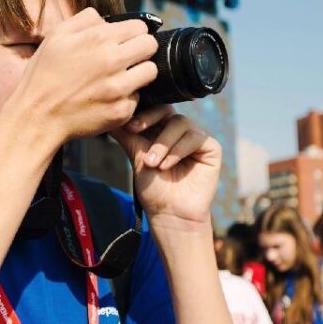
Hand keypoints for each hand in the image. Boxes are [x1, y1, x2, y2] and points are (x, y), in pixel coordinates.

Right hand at [8, 8, 157, 144]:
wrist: (37, 116)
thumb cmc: (43, 75)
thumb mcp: (56, 36)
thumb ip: (84, 19)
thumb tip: (105, 19)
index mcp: (98, 39)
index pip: (140, 27)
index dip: (134, 32)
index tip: (126, 41)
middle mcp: (113, 61)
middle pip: (151, 46)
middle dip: (141, 49)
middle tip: (127, 58)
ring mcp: (119, 88)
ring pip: (151, 72)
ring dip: (139, 73)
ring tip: (120, 78)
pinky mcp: (121, 111)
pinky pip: (137, 99)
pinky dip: (126, 98)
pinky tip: (108, 98)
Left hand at [108, 106, 220, 232]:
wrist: (170, 214)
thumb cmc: (154, 188)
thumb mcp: (137, 157)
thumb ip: (126, 135)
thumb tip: (111, 116)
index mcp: (162, 131)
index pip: (155, 110)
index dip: (143, 113)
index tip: (129, 126)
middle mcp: (180, 132)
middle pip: (167, 111)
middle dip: (150, 120)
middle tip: (136, 132)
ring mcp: (196, 138)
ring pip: (180, 123)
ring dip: (163, 143)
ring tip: (152, 164)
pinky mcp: (211, 148)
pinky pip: (195, 137)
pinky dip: (178, 150)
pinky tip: (167, 166)